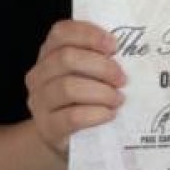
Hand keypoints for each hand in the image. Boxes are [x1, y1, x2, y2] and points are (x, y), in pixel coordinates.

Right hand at [25, 20, 125, 159]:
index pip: (62, 32)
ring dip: (101, 92)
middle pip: (66, 58)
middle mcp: (39, 74)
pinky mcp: (48, 127)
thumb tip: (130, 52)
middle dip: (101, 67)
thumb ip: (98, 59)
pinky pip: (72, 117)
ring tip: (118, 99)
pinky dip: (96, 114)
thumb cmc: (80, 99)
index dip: (89, 35)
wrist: (63, 137)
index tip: (114, 46)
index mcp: (48, 54)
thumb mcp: (86, 74)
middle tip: (122, 79)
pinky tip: (110, 114)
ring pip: (68, 87)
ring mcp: (40, 101)